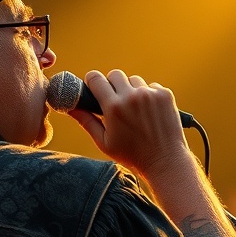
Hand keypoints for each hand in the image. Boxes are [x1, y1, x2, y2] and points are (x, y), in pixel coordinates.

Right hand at [67, 69, 190, 176]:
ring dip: (131, 90)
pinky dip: (148, 95)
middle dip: (112, 85)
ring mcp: (150, 94)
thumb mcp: (104, 142)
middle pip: (114, 74)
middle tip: (115, 101)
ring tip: (135, 110)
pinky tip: (149, 112)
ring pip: (134, 80)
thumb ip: (86, 121)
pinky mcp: (165, 95)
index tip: (94, 89)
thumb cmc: (132, 155)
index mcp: (113, 107)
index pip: (95, 78)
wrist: (165, 161)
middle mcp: (131, 96)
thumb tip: (70, 107)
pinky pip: (151, 86)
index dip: (92, 82)